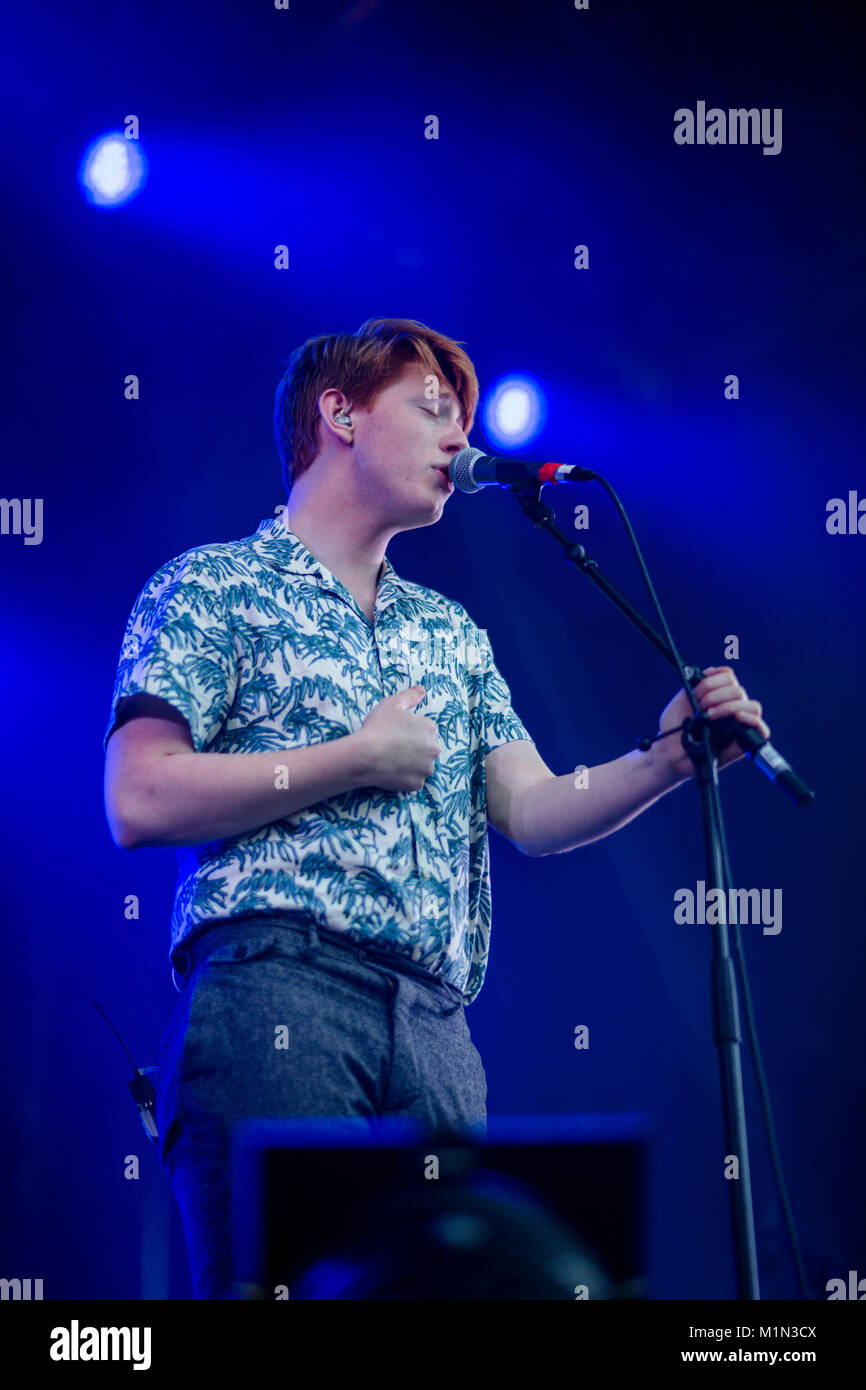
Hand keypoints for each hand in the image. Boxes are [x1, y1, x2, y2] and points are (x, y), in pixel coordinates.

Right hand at [356, 685, 440, 790]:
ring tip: (392, 759)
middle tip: (393, 747)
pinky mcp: (416, 784)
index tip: (395, 732)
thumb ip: (410, 695)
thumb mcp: (392, 703)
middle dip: (413, 747)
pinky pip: (413, 780)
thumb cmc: (378, 727)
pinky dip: (405, 777)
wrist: (366, 755)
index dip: (409, 730)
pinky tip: (391, 771)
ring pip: (421, 765)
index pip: (424, 729)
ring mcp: (426, 768)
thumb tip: (422, 690)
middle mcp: (434, 749)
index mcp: (430, 729)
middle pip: (425, 748)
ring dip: (411, 763)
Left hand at [654, 666, 770, 781]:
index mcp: (718, 697)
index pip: (729, 677)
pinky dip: (751, 719)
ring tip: (710, 715)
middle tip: (700, 706)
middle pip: (738, 690)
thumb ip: (698, 684)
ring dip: (729, 705)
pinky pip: (761, 729)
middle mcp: (731, 709)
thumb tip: (713, 671)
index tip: (697, 690)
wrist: (669, 752)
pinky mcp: (743, 743)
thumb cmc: (673, 729)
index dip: (714, 679)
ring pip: (752, 706)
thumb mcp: (682, 699)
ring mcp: (739, 725)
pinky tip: (737, 717)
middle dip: (716, 694)